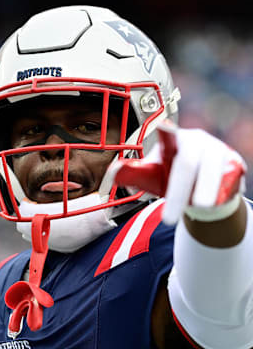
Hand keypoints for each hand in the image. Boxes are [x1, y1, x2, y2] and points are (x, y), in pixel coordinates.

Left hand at [109, 121, 245, 223]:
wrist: (203, 184)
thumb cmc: (173, 176)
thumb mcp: (153, 174)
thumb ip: (135, 174)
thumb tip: (112, 174)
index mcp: (175, 141)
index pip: (170, 137)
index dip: (168, 134)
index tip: (164, 128)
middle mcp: (199, 141)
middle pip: (188, 164)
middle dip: (178, 194)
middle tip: (168, 220)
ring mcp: (220, 150)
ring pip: (214, 175)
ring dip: (204, 196)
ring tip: (197, 209)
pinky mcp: (237, 163)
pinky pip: (232, 182)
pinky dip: (222, 196)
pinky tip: (216, 203)